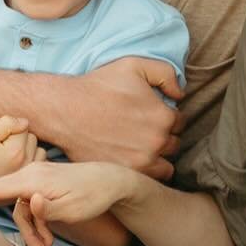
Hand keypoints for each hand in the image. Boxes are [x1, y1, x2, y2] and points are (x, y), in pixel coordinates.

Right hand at [0, 116, 40, 195]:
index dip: (9, 131)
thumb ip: (6, 124)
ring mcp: (31, 175)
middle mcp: (27, 163)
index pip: (23, 126)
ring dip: (27, 150)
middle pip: (32, 137)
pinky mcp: (33, 183)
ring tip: (8, 160)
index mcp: (16, 151)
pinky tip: (16, 167)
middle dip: (19, 140)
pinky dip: (31, 161)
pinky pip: (39, 162)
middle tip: (1, 152)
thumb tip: (25, 122)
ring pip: (37, 149)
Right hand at [0, 159, 133, 241]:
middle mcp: (30, 175)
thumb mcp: (71, 209)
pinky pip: (32, 206)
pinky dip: (38, 223)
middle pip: (7, 203)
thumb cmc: (91, 196)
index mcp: (31, 179)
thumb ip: (47, 209)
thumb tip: (30, 201)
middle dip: (20, 230)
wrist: (111, 182)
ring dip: (32, 231)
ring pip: (22, 209)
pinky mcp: (43, 186)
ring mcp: (37, 179)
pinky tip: (50, 237)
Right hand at [58, 57, 184, 180]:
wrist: (65, 110)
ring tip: (141, 147)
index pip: (180, 122)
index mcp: (163, 117)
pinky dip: (145, 171)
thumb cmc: (98, 86)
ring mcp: (141, 162)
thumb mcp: (134, 66)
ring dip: (158, 157)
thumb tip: (180, 94)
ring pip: (166, 166)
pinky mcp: (124, 174)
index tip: (151, 115)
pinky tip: (133, 159)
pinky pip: (148, 179)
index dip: (166, 116)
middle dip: (163, 136)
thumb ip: (166, 74)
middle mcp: (156, 142)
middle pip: (173, 144)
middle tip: (143, 130)